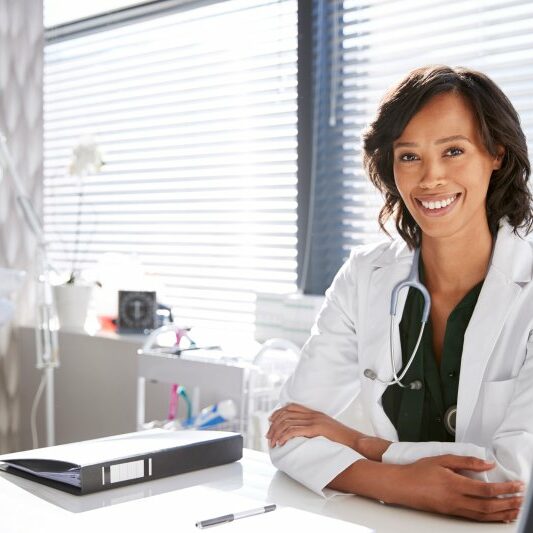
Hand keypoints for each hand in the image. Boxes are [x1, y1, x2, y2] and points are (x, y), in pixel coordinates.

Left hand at [267, 403, 390, 459]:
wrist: (356, 442)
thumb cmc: (343, 441)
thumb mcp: (326, 431)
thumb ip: (314, 429)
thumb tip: (302, 436)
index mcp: (315, 413)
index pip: (291, 407)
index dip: (278, 413)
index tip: (271, 421)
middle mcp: (313, 414)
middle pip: (286, 414)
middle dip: (274, 425)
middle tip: (268, 436)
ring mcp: (315, 420)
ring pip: (288, 422)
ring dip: (277, 432)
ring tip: (272, 442)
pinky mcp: (316, 429)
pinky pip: (295, 430)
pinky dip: (285, 436)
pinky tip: (281, 443)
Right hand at [391, 455, 523, 521]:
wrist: (402, 485)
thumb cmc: (419, 471)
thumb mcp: (442, 459)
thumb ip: (466, 461)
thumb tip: (486, 463)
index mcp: (454, 484)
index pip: (486, 489)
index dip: (504, 489)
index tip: (517, 486)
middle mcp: (455, 499)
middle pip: (488, 506)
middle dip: (508, 503)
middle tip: (522, 499)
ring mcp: (453, 509)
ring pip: (483, 515)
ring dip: (502, 513)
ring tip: (515, 510)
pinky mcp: (451, 513)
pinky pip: (475, 518)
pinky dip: (490, 518)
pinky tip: (497, 515)